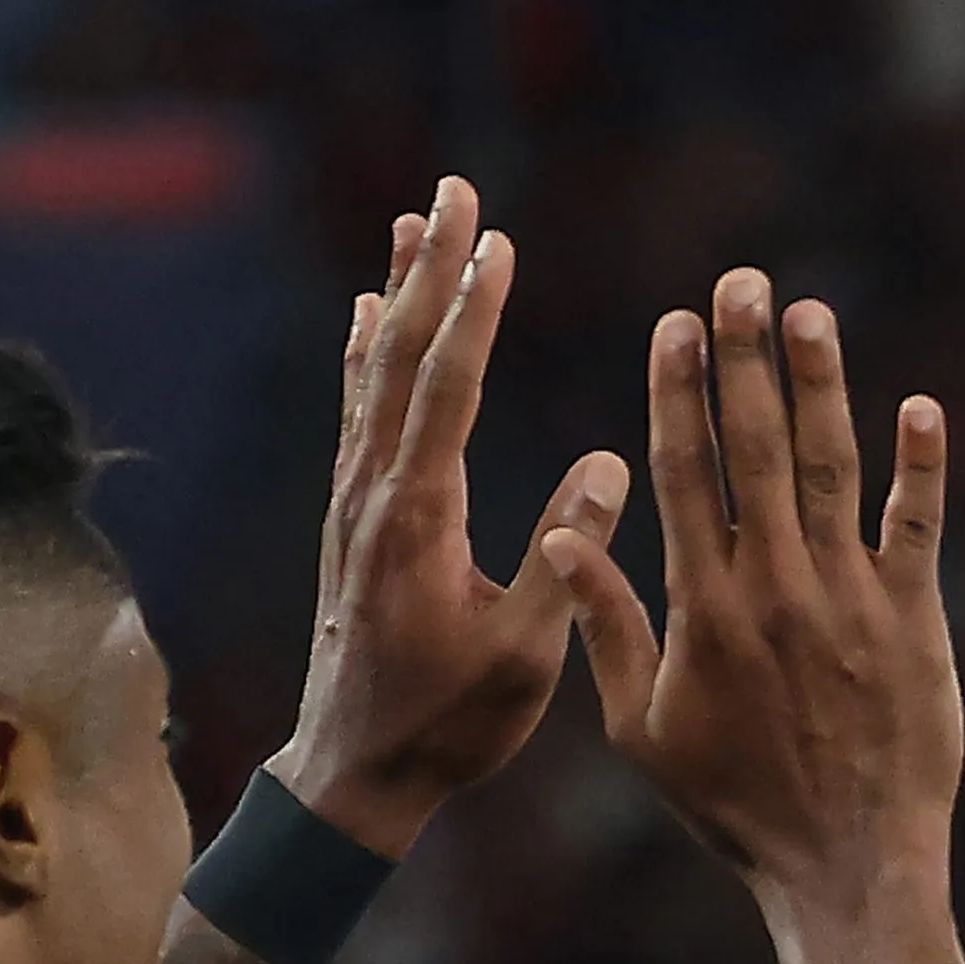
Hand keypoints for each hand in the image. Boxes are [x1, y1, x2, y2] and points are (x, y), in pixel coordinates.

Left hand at [271, 177, 632, 856]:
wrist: (352, 773)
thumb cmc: (448, 726)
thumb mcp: (522, 656)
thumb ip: (567, 559)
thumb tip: (612, 465)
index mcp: (418, 520)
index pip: (448, 389)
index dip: (474, 312)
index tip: (498, 240)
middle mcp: (373, 493)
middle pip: (400, 355)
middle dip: (431, 269)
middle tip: (454, 190)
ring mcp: (354, 501)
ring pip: (372, 371)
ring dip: (397, 291)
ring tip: (415, 219)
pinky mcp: (352, 517)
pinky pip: (358, 408)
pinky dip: (366, 348)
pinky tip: (366, 311)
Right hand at [564, 268, 959, 906]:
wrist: (846, 868)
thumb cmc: (736, 806)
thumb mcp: (644, 728)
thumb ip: (607, 625)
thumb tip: (564, 530)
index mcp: (702, 608)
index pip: (686, 474)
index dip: (679, 392)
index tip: (674, 323)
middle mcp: (776, 589)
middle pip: (758, 450)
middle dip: (745, 359)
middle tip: (740, 282)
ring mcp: (851, 601)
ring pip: (834, 471)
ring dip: (823, 387)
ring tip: (809, 313)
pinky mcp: (915, 622)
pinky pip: (918, 529)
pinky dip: (920, 467)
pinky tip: (920, 406)